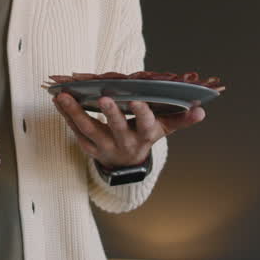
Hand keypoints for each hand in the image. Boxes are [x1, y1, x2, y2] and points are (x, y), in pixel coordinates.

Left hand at [53, 93, 204, 168]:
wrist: (125, 164)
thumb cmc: (144, 136)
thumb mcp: (163, 129)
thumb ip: (181, 119)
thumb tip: (202, 111)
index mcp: (144, 136)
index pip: (146, 125)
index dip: (142, 113)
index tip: (138, 100)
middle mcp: (124, 143)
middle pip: (116, 128)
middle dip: (110, 114)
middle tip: (103, 98)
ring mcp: (104, 146)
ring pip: (88, 129)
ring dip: (75, 112)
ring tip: (64, 95)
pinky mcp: (87, 146)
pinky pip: (74, 130)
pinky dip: (65, 115)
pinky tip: (57, 99)